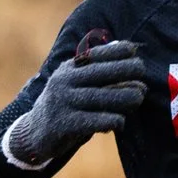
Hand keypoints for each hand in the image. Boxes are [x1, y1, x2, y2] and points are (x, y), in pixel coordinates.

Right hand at [6, 38, 149, 163]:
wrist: (34, 133)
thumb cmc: (64, 104)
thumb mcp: (72, 81)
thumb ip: (94, 67)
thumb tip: (121, 45)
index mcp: (67, 69)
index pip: (95, 54)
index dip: (117, 51)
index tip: (134, 50)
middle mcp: (64, 82)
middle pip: (102, 72)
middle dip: (127, 70)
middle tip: (143, 72)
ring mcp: (64, 102)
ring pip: (104, 97)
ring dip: (127, 97)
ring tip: (138, 98)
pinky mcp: (65, 124)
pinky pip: (98, 121)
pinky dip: (114, 120)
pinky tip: (120, 122)